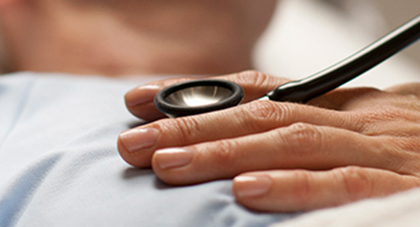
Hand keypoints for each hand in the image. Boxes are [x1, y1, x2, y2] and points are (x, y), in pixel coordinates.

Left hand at [118, 71, 419, 211]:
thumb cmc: (415, 150)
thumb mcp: (359, 130)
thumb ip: (307, 131)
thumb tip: (243, 150)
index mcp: (338, 104)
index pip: (255, 91)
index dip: (196, 94)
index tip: (141, 102)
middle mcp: (350, 119)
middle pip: (258, 116)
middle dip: (192, 126)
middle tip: (133, 141)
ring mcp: (375, 149)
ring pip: (288, 141)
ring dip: (224, 152)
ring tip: (167, 163)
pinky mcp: (399, 185)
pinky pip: (342, 184)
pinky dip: (292, 186)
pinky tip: (246, 192)